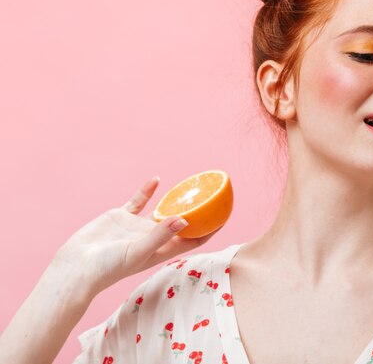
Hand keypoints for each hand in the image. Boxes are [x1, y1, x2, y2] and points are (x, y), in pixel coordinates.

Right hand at [53, 177, 216, 297]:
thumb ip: (160, 236)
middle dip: (197, 211)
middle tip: (211, 194)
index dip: (209, 229)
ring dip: (174, 200)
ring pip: (161, 210)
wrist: (75, 268)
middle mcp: (152, 237)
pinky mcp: (120, 217)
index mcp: (161, 250)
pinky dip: (147, 191)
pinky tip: (157, 179)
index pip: (193, 239)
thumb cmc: (107, 268)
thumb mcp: (137, 252)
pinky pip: (138, 201)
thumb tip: (185, 219)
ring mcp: (136, 227)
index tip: (223, 215)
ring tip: (188, 186)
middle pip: (181, 223)